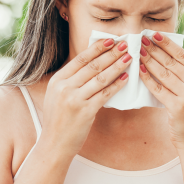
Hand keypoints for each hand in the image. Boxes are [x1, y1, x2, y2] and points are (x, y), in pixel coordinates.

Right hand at [40, 38, 131, 155]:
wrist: (54, 144)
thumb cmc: (59, 120)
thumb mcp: (57, 95)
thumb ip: (70, 81)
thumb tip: (92, 64)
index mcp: (57, 80)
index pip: (80, 59)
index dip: (97, 48)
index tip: (110, 40)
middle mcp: (64, 87)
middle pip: (93, 66)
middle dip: (111, 53)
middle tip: (125, 44)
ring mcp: (75, 99)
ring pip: (101, 78)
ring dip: (117, 66)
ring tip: (129, 58)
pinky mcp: (85, 112)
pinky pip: (105, 94)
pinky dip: (117, 85)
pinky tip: (126, 78)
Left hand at [138, 32, 183, 150]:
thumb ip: (182, 75)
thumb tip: (162, 54)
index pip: (182, 55)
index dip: (167, 43)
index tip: (154, 34)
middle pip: (171, 63)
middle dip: (154, 49)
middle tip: (141, 40)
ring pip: (164, 74)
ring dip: (148, 61)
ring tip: (138, 51)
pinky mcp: (178, 107)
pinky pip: (158, 89)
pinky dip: (147, 79)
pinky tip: (139, 70)